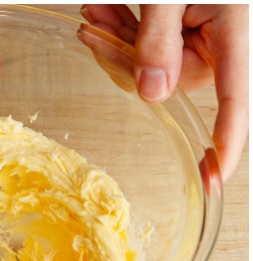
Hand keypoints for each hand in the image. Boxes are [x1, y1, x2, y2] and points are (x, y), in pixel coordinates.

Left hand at [81, 4, 247, 181]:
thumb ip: (158, 39)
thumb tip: (152, 95)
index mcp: (237, 32)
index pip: (235, 101)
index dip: (226, 141)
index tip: (213, 176)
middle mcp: (227, 40)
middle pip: (174, 80)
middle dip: (127, 59)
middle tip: (92, 27)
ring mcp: (208, 35)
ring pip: (156, 66)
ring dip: (118, 42)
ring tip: (95, 11)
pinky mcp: (190, 28)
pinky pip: (155, 48)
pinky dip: (126, 32)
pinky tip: (103, 11)